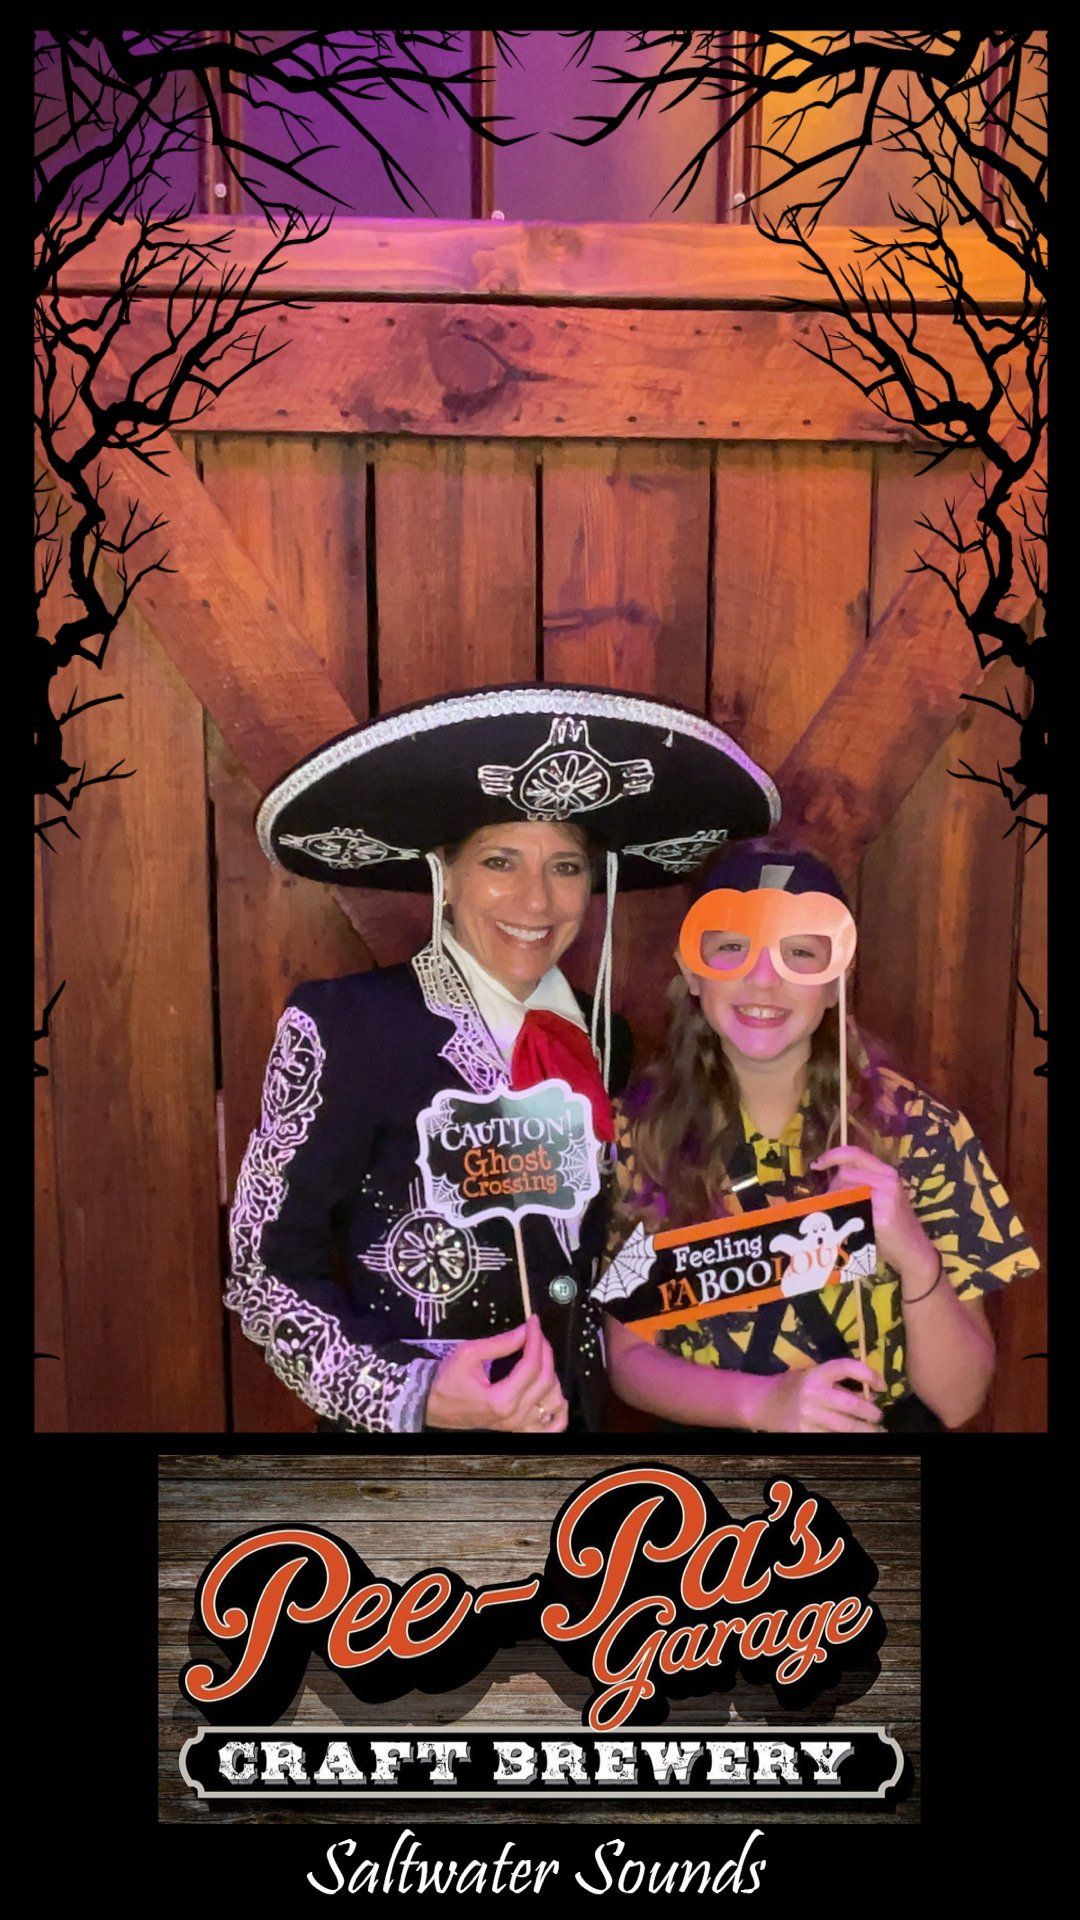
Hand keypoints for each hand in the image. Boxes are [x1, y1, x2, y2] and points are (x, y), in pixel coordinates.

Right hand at [425, 1316, 568, 1432]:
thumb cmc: (447, 1381)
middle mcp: (514, 1415)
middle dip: (544, 1350)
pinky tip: (552, 1392)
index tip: (533, 1322)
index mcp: (501, 1399)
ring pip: (554, 1399)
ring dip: (552, 1375)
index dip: (535, 1339)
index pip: (531, 1365)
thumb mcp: (468, 1354)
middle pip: (545, 1379)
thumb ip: (500, 1343)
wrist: (434, 1407)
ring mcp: (519, 1426)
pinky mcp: (519, 1429)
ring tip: (539, 1358)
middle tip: (535, 1334)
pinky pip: (552, 1426)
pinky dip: (558, 1410)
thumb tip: (525, 1331)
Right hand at [760, 1358, 886, 1432]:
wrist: (763, 1403)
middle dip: (872, 1413)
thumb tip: (871, 1395)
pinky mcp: (805, 1433)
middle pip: (852, 1404)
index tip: (882, 1386)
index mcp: (816, 1374)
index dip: (869, 1375)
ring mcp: (809, 1416)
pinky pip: (834, 1440)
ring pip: (847, 1427)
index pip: (847, 1367)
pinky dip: (848, 1441)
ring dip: (866, 1431)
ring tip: (877, 1433)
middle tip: (879, 1417)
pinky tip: (857, 1441)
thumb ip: (839, 1382)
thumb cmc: (793, 1386)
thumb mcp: (813, 1375)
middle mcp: (813, 1393)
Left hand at [812, 1144, 937, 1286]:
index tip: (816, 1165)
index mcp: (887, 1173)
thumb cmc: (892, 1228)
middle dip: (832, 1188)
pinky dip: (844, 1214)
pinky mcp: (883, 1215)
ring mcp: (887, 1196)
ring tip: (838, 1217)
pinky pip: (853, 1208)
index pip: (855, 1153)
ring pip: (846, 1189)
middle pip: (845, 1172)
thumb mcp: (880, 1199)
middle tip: (830, 1206)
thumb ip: (860, 1185)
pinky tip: (846, 1226)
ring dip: (835, 1201)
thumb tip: (830, 1183)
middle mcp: (889, 1179)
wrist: (914, 1252)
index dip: (832, 1155)